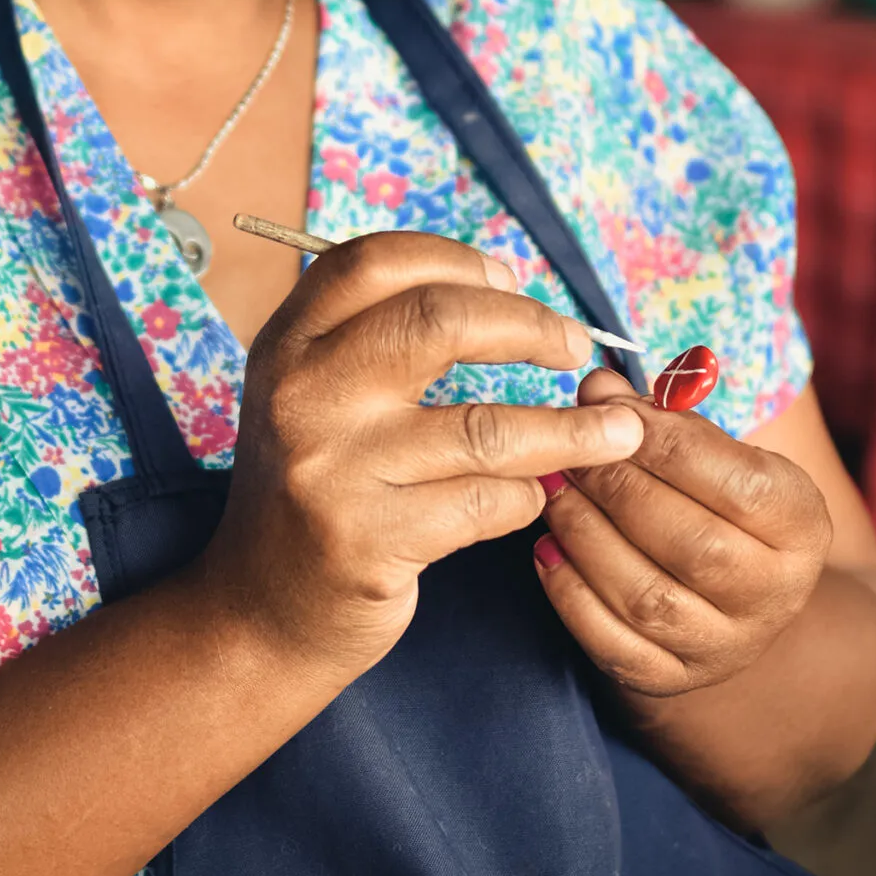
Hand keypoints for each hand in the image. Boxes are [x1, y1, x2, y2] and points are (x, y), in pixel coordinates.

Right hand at [201, 235, 644, 682]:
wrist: (257, 615)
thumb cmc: (314, 492)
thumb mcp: (314, 397)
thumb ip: (376, 338)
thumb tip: (502, 288)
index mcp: (288, 344)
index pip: (375, 262)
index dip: (456, 260)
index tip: (509, 279)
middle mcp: (301, 396)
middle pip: (440, 322)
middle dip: (531, 327)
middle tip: (576, 349)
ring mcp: (331, 470)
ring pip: (485, 428)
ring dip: (570, 431)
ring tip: (618, 434)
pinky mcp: (367, 541)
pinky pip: (486, 503)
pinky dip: (527, 498)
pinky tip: (533, 498)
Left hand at [532, 366, 832, 697]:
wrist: (738, 602)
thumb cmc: (719, 505)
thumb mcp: (721, 457)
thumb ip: (665, 420)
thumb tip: (595, 390)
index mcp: (803, 526)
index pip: (739, 483)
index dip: (665, 442)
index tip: (606, 406)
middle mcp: (776, 595)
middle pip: (692, 544)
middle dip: (617, 488)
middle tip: (567, 452)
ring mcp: (724, 646)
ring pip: (647, 597)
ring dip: (586, 535)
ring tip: (553, 492)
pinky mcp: (670, 678)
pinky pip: (612, 644)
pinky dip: (570, 592)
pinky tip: (548, 547)